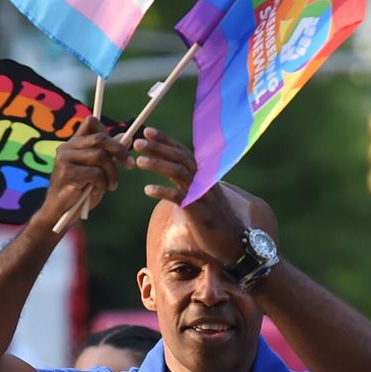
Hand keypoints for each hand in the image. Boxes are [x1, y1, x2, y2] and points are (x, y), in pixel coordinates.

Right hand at [37, 117, 126, 228]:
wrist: (59, 214)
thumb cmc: (79, 192)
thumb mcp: (98, 171)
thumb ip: (109, 154)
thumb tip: (126, 137)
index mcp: (74, 143)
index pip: (91, 122)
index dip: (108, 131)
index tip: (121, 148)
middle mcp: (67, 147)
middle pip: (100, 138)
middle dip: (119, 151)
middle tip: (130, 164)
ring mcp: (64, 159)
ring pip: (100, 156)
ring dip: (112, 172)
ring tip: (112, 185)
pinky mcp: (66, 173)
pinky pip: (95, 173)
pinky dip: (102, 183)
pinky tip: (99, 190)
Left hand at [132, 127, 245, 252]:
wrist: (232, 240)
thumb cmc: (212, 218)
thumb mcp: (199, 194)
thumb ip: (185, 180)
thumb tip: (169, 170)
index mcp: (202, 174)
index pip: (182, 151)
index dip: (166, 140)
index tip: (147, 131)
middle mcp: (203, 180)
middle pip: (180, 158)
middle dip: (159, 148)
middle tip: (138, 142)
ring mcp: (202, 195)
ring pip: (179, 173)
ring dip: (159, 165)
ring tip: (139, 161)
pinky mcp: (199, 212)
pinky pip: (180, 198)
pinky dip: (163, 192)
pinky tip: (147, 190)